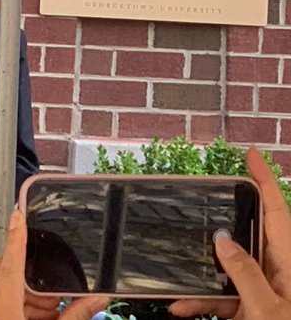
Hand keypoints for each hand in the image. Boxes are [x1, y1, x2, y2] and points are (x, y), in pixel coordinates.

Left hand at [0, 210, 107, 319]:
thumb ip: (75, 315)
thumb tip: (97, 297)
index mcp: (1, 316)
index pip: (9, 270)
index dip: (15, 241)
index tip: (18, 217)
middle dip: (5, 269)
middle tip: (35, 278)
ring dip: (17, 293)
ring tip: (48, 306)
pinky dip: (15, 306)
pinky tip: (40, 316)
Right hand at [169, 147, 290, 319]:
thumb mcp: (267, 310)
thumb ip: (245, 274)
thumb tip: (223, 241)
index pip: (279, 211)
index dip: (266, 180)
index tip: (251, 154)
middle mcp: (282, 274)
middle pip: (250, 238)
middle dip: (220, 231)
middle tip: (199, 214)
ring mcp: (269, 294)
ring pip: (229, 274)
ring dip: (201, 282)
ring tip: (178, 294)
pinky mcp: (255, 312)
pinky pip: (225, 299)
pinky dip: (203, 303)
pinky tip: (182, 309)